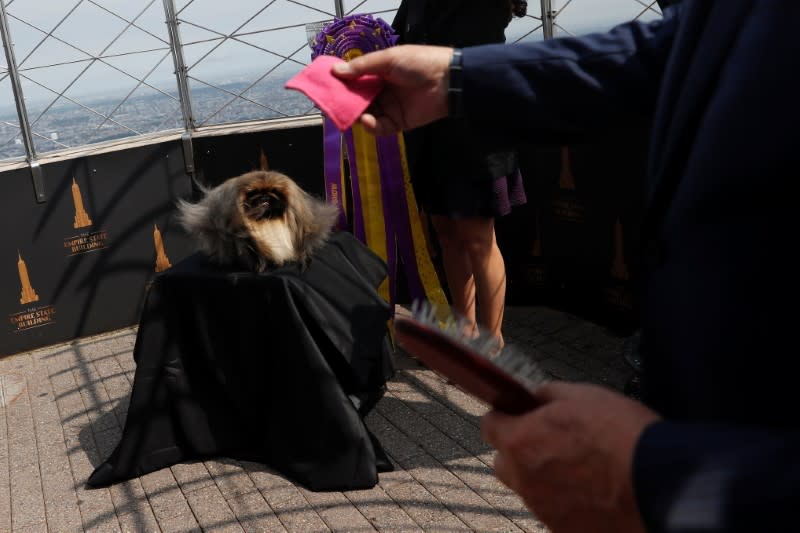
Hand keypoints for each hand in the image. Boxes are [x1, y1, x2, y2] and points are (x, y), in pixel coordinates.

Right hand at [332, 45, 452, 135]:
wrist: (447, 81)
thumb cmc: (418, 63)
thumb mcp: (388, 59)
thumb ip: (362, 67)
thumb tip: (336, 70)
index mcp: (379, 73)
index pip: (355, 80)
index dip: (341, 83)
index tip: (326, 86)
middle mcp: (382, 91)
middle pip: (358, 100)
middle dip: (345, 103)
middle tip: (331, 105)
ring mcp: (390, 108)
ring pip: (366, 115)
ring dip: (357, 115)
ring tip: (351, 113)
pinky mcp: (398, 123)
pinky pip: (380, 128)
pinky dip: (371, 126)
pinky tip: (367, 120)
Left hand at [481, 381, 660, 532]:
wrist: (659, 484)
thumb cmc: (623, 436)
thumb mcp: (582, 395)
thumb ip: (547, 394)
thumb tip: (535, 397)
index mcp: (521, 441)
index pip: (489, 425)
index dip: (505, 416)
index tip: (518, 414)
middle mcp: (524, 479)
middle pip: (504, 462)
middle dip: (519, 450)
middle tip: (551, 440)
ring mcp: (543, 509)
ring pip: (529, 488)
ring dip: (543, 476)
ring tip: (579, 466)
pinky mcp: (564, 530)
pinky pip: (553, 510)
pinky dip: (565, 500)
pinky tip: (592, 489)